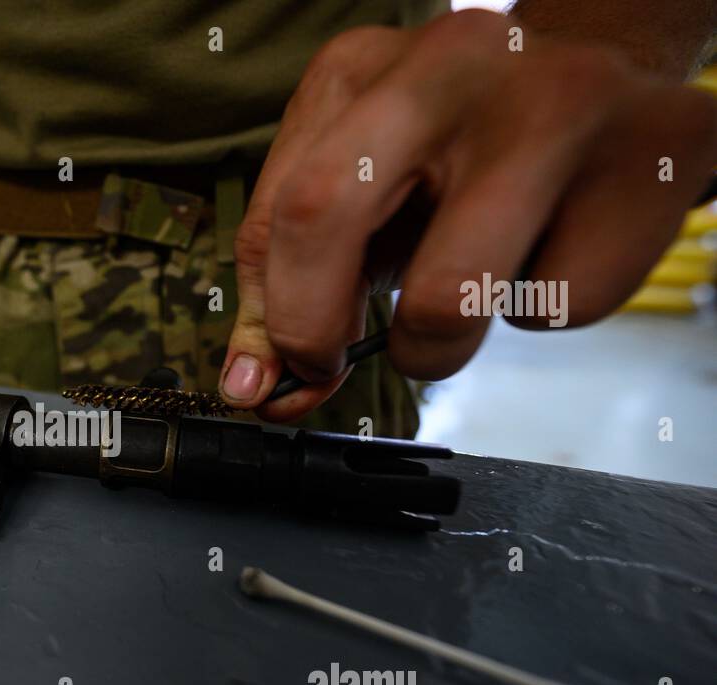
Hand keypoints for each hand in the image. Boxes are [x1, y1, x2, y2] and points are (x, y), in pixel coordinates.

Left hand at [220, 9, 716, 421]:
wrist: (614, 68)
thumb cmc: (466, 148)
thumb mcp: (364, 191)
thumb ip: (298, 279)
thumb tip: (259, 388)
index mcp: (361, 71)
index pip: (279, 209)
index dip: (271, 316)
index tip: (279, 373)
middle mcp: (451, 69)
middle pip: (324, 216)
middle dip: (312, 329)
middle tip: (332, 365)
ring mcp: (557, 106)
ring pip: (447, 298)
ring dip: (437, 346)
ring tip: (463, 293)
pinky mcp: (653, 157)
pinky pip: (559, 308)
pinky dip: (542, 311)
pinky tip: (552, 253)